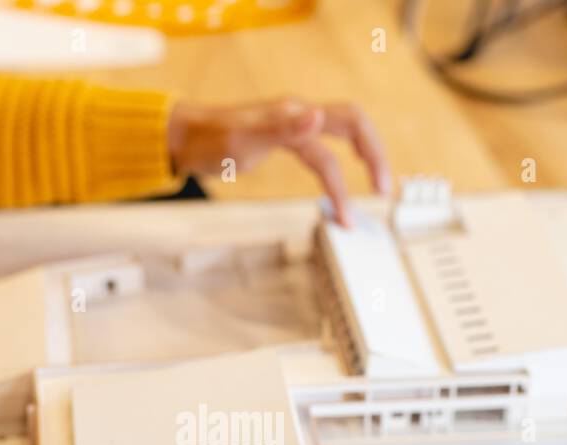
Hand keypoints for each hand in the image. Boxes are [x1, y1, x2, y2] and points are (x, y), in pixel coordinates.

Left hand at [167, 98, 391, 226]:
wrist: (183, 139)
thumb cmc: (207, 140)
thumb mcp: (242, 138)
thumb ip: (280, 128)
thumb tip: (317, 117)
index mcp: (295, 113)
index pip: (349, 127)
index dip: (367, 158)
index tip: (373, 194)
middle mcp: (297, 116)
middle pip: (353, 127)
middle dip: (374, 157)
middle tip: (383, 192)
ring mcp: (290, 128)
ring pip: (336, 144)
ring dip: (352, 172)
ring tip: (355, 208)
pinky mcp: (281, 141)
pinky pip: (319, 154)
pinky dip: (332, 175)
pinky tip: (332, 194)